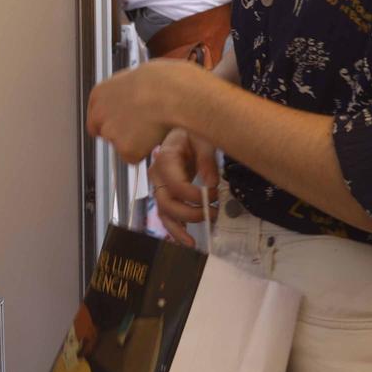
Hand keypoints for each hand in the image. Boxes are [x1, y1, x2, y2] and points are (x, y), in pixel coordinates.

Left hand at [85, 59, 204, 164]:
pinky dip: (144, 151)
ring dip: (135, 142)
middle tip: (141, 127)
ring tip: (153, 125)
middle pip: (105, 133)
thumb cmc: (160, 81)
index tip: (123, 122)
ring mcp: (110, 133)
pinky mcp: (124, 149)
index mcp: (99, 94)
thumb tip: (131, 102)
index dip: (112, 121)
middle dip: (121, 134)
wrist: (168, 93)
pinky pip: (135, 157)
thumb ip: (125, 95)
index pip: (95, 117)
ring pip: (121, 146)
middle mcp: (99, 115)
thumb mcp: (134, 80)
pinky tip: (154, 134)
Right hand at [148, 127, 222, 246]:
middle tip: (213, 213)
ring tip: (193, 242)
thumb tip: (211, 185)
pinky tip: (186, 240)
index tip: (214, 193)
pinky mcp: (164, 193)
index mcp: (165, 158)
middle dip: (190, 214)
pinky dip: (174, 229)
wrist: (181, 129)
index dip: (196, 196)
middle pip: (167, 203)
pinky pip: (166, 214)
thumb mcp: (203, 139)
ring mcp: (158, 185)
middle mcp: (157, 174)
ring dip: (179, 229)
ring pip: (163, 213)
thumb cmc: (193, 131)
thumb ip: (207, 161)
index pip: (176, 186)